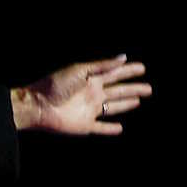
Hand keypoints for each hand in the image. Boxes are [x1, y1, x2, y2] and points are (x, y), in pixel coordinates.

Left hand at [24, 54, 152, 134]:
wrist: (38, 105)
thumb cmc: (56, 84)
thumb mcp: (79, 70)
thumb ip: (101, 66)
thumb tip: (123, 57)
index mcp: (90, 79)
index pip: (114, 73)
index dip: (128, 71)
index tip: (142, 67)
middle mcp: (92, 93)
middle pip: (118, 91)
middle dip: (133, 89)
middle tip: (148, 88)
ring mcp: (89, 110)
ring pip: (113, 107)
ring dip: (126, 104)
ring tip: (138, 101)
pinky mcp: (85, 125)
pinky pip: (101, 128)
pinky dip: (111, 129)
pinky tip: (120, 128)